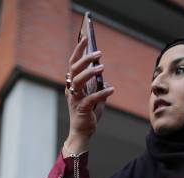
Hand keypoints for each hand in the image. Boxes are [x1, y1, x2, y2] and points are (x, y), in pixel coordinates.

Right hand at [64, 36, 114, 154]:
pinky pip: (91, 99)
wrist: (82, 134)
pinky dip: (101, 93)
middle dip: (85, 59)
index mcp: (72, 85)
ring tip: (102, 67)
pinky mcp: (81, 109)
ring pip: (78, 81)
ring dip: (90, 72)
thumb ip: (97, 86)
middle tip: (98, 53)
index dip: (78, 50)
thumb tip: (104, 79)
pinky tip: (111, 90)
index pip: (73, 63)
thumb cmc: (87, 114)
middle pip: (74, 69)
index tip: (85, 37)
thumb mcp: (94, 97)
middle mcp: (71, 90)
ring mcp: (75, 99)